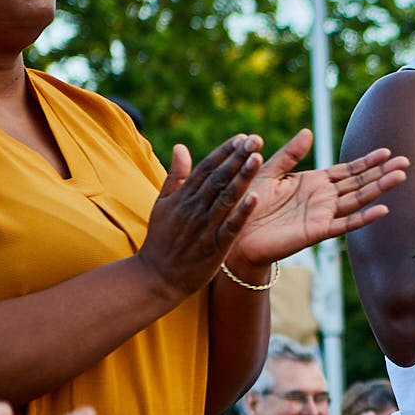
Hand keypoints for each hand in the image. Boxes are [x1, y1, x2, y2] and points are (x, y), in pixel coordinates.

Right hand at [137, 136, 263, 295]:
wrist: (157, 276)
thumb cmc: (161, 239)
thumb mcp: (162, 204)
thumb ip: (175, 176)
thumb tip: (180, 147)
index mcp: (183, 197)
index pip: (206, 168)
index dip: (225, 152)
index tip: (242, 137)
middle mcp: (194, 208)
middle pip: (218, 178)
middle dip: (237, 157)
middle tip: (256, 139)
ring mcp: (205, 227)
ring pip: (226, 198)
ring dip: (242, 177)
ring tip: (258, 158)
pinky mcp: (214, 247)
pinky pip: (230, 227)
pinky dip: (241, 213)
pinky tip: (255, 198)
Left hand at [228, 129, 410, 269]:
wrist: (234, 233)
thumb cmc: (247, 202)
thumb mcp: (267, 170)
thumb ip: (290, 154)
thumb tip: (308, 131)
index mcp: (313, 183)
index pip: (347, 170)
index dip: (367, 161)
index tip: (387, 151)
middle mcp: (323, 199)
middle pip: (359, 183)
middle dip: (382, 172)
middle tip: (406, 161)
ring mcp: (322, 215)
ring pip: (358, 200)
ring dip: (379, 189)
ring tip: (401, 177)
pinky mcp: (316, 232)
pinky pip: (344, 225)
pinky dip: (364, 218)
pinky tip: (382, 210)